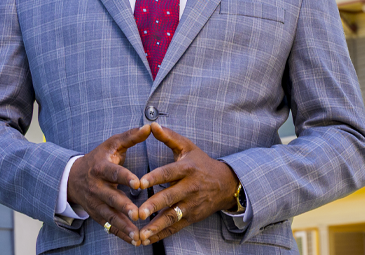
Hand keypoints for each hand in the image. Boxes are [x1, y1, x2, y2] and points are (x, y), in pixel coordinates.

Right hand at [67, 125, 150, 245]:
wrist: (72, 177)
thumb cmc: (99, 158)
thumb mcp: (112, 144)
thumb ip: (131, 137)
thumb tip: (149, 127)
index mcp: (101, 167)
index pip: (113, 173)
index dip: (125, 177)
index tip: (138, 184)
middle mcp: (96, 186)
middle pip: (110, 197)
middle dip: (124, 206)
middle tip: (138, 214)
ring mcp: (95, 202)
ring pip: (109, 215)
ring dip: (123, 225)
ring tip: (138, 234)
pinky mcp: (96, 214)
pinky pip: (108, 226)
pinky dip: (120, 234)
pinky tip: (134, 240)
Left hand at [136, 122, 239, 245]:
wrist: (226, 184)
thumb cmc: (201, 163)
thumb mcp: (188, 147)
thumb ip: (169, 137)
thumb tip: (151, 125)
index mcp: (187, 168)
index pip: (169, 173)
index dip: (154, 178)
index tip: (139, 183)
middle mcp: (190, 188)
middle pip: (170, 197)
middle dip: (154, 205)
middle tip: (138, 212)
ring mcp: (191, 205)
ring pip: (172, 216)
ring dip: (156, 226)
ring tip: (141, 233)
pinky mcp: (191, 217)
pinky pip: (175, 228)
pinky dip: (160, 235)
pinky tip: (145, 239)